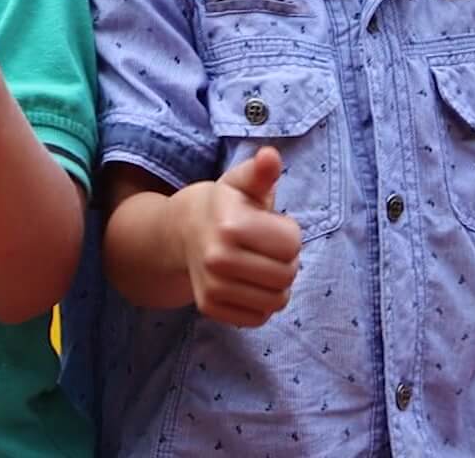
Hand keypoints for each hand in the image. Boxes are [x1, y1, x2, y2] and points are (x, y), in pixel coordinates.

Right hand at [175, 147, 300, 326]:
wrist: (182, 231)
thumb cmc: (224, 204)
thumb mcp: (242, 182)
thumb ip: (261, 172)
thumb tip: (270, 157)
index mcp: (230, 225)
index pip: (292, 245)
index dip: (289, 234)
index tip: (273, 225)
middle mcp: (217, 259)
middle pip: (287, 275)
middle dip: (286, 260)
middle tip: (268, 247)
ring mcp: (212, 287)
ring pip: (276, 301)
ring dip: (276, 284)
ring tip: (260, 263)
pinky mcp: (210, 308)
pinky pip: (258, 318)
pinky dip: (261, 303)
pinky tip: (249, 282)